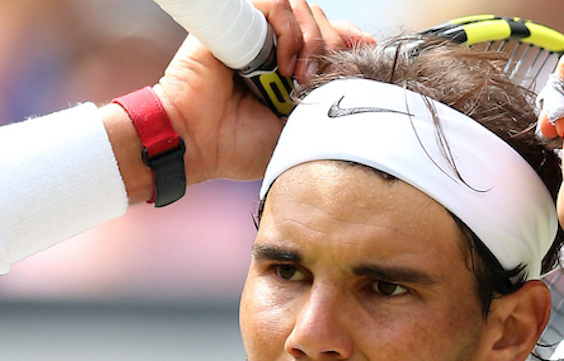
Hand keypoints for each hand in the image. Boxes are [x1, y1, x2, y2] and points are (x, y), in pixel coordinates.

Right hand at [153, 0, 373, 183]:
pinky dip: (287, 30)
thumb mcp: (296, 128)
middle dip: (332, 46)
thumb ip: (322, 102)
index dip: (347, 38)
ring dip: (311, 41)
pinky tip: (280, 60)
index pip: (328, 38)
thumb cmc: (237, 144)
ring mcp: (256, 34)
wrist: (198, 142)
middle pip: (321, 21)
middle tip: (318, 78)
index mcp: (288, 71)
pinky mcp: (237, 23)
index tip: (365, 48)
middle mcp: (273, 48)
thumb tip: (352, 77)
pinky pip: (275, 4)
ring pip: (303, 10)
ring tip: (297, 75)